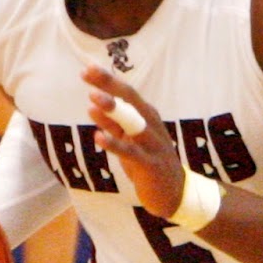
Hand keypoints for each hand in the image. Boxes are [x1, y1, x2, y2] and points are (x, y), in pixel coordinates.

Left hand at [82, 65, 186, 219]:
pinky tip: (98, 137)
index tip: (87, 68)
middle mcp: (151, 124)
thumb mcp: (128, 141)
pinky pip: (131, 152)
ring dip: (112, 109)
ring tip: (91, 98)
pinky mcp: (150, 164)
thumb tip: (91, 106)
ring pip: (132, 121)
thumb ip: (112, 125)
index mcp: (146, 116)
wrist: (175, 194)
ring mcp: (152, 144)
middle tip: (87, 72)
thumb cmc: (148, 164)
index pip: (126, 93)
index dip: (107, 80)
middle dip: (108, 84)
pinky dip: (114, 144)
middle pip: (130, 99)